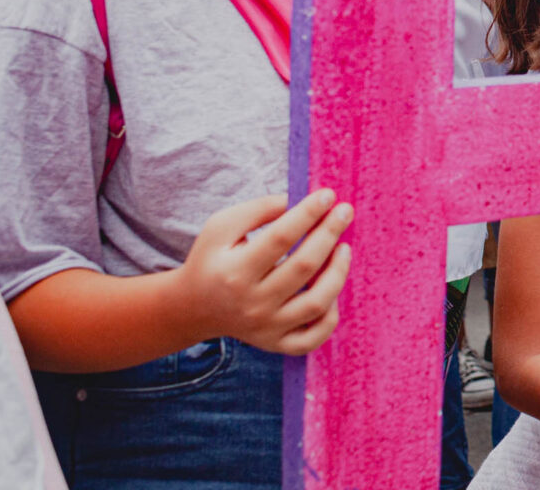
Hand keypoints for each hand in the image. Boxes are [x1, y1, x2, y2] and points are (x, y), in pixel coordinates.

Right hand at [174, 190, 353, 355]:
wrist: (194, 307)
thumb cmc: (212, 260)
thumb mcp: (221, 227)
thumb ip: (257, 210)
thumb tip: (296, 201)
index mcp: (235, 271)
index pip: (281, 238)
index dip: (308, 213)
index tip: (327, 195)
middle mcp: (252, 303)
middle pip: (304, 267)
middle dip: (330, 234)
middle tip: (346, 211)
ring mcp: (266, 328)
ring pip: (316, 303)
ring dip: (338, 272)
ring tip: (344, 247)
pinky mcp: (276, 344)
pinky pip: (314, 337)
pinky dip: (331, 316)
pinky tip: (332, 289)